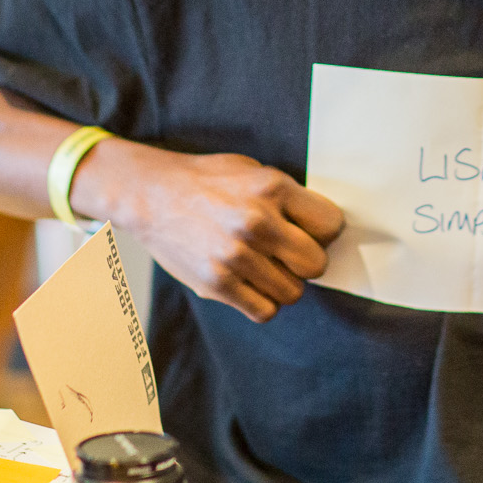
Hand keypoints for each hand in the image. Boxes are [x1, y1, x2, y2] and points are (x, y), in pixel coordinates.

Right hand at [83, 141, 344, 322]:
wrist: (151, 194)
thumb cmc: (207, 181)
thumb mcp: (253, 171)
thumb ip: (287, 197)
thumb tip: (323, 228)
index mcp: (272, 188)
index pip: (331, 224)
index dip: (324, 231)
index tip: (311, 232)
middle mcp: (257, 222)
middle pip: (316, 264)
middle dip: (306, 261)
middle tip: (288, 254)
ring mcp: (236, 256)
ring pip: (292, 292)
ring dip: (282, 284)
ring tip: (263, 267)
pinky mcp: (216, 284)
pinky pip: (264, 311)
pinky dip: (262, 302)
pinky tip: (250, 284)